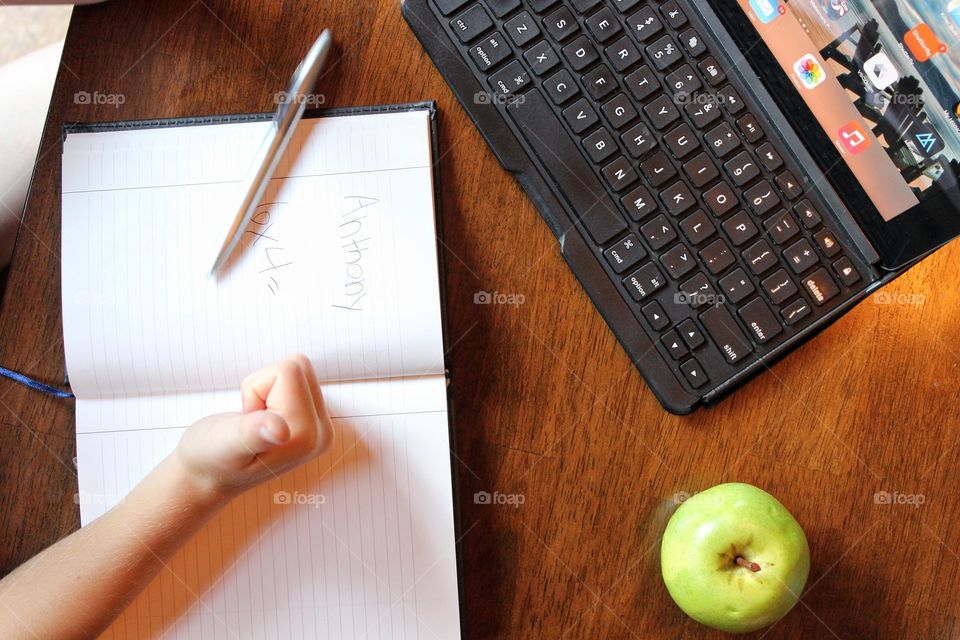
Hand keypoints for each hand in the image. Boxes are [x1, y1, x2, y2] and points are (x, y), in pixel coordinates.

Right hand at [174, 355, 332, 500]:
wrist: (208, 474)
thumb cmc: (210, 459)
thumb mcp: (224, 445)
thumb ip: (252, 434)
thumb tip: (281, 430)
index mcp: (306, 437)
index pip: (289, 370)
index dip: (255, 389)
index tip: (247, 422)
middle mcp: (321, 433)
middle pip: (298, 365)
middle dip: (262, 387)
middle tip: (249, 420)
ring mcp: (319, 426)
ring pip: (297, 369)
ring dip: (265, 389)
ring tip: (253, 421)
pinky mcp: (313, 419)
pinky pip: (295, 379)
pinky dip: (270, 392)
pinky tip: (261, 421)